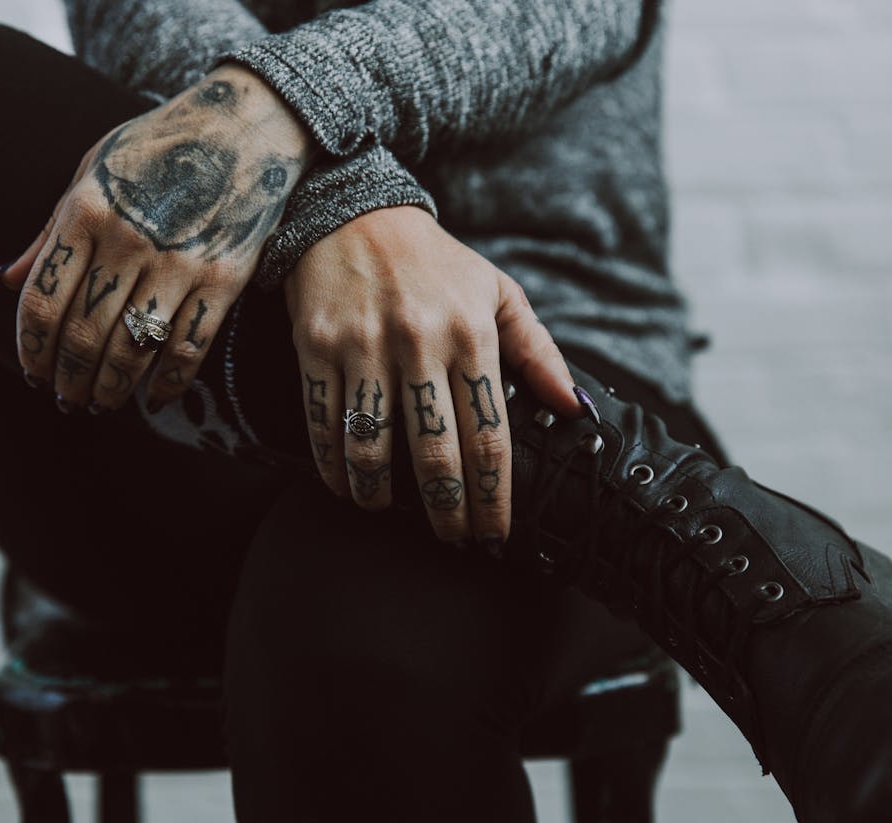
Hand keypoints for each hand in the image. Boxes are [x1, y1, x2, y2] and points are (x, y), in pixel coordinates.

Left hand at [0, 65, 315, 411]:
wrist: (242, 128)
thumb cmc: (157, 148)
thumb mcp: (91, 172)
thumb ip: (50, 232)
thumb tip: (1, 284)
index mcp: (86, 212)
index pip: (42, 301)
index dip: (32, 347)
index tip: (32, 373)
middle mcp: (129, 240)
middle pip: (84, 333)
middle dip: (69, 378)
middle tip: (66, 399)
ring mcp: (179, 263)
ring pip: (133, 349)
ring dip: (111, 389)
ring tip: (99, 403)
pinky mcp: (224, 280)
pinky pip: (189, 348)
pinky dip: (168, 383)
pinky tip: (153, 398)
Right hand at [284, 206, 578, 550]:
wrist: (353, 213)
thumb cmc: (435, 262)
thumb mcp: (497, 292)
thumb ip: (538, 352)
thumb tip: (574, 409)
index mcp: (471, 334)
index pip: (489, 436)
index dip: (493, 496)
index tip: (494, 533)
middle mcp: (419, 342)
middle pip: (435, 453)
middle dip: (447, 511)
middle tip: (454, 540)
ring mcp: (364, 346)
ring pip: (371, 447)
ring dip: (379, 496)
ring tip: (387, 513)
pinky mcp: (317, 346)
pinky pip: (323, 422)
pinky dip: (333, 466)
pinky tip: (345, 485)